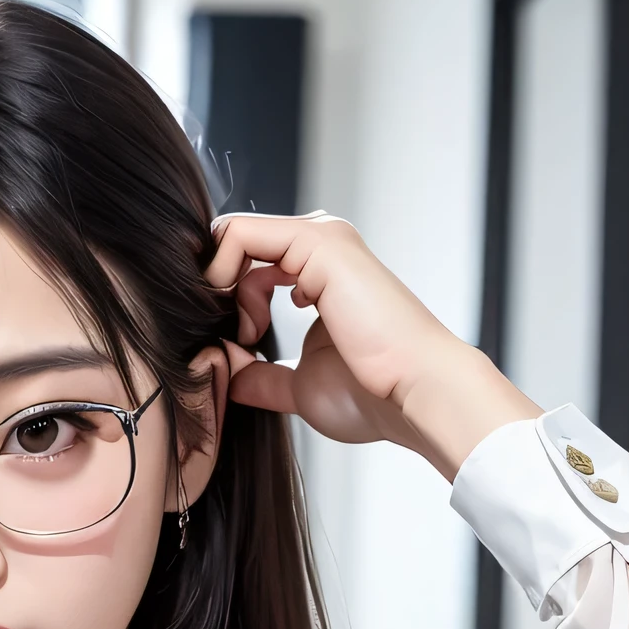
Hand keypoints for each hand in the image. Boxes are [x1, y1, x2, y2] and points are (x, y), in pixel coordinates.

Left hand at [206, 212, 538, 479]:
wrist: (412, 395)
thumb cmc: (372, 395)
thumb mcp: (299, 387)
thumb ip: (262, 378)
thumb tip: (227, 372)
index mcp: (317, 271)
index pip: (246, 260)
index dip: (223, 300)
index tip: (236, 346)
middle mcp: (319, 245)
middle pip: (235, 245)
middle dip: (217, 293)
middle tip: (240, 341)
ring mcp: (320, 238)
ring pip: (233, 235)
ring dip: (222, 289)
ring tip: (250, 333)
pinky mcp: (317, 241)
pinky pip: (241, 233)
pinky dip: (223, 273)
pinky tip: (246, 319)